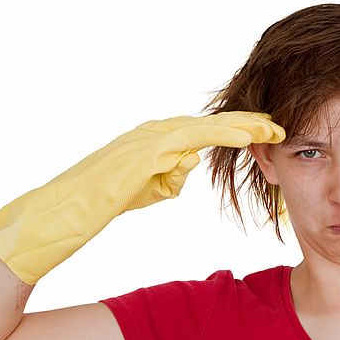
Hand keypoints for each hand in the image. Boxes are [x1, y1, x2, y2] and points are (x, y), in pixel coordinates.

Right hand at [0, 111, 284, 284]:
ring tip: (271, 126)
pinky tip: (246, 137)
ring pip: (204, 126)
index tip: (268, 133)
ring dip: (240, 125)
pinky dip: (219, 135)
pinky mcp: (142, 152)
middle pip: (209, 123)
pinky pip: (189, 139)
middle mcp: (152, 132)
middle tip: (279, 122)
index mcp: (154, 140)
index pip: (204, 132)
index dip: (237, 130)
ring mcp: (146, 139)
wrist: (60, 216)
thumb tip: (191, 162)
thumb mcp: (144, 188)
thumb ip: (168, 174)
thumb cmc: (98, 204)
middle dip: (246, 122)